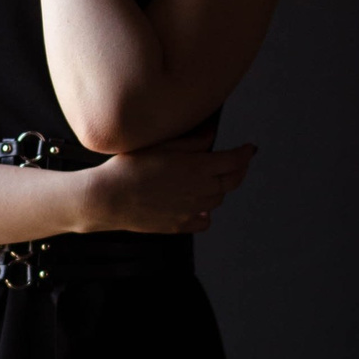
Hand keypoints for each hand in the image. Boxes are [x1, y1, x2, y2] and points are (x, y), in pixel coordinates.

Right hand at [80, 139, 255, 235]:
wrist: (108, 198)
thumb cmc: (130, 167)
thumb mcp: (162, 144)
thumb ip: (193, 140)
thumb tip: (212, 133)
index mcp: (199, 167)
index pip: (235, 160)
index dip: (245, 153)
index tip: (249, 148)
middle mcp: (200, 191)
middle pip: (232, 181)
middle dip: (240, 170)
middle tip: (241, 163)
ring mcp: (191, 210)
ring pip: (218, 200)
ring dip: (221, 189)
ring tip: (216, 180)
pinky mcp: (178, 225)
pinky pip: (203, 222)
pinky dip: (207, 214)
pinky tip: (201, 208)